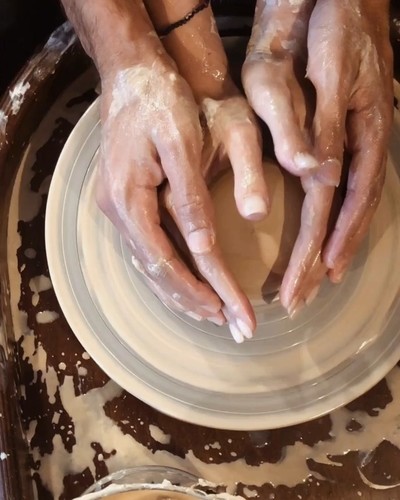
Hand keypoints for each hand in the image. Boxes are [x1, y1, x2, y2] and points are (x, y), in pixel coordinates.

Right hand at [97, 57, 227, 324]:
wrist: (134, 74)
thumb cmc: (162, 100)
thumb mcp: (182, 140)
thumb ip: (191, 195)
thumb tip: (205, 247)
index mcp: (130, 198)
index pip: (170, 261)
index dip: (204, 291)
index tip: (235, 315)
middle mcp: (118, 211)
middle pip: (157, 273)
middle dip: (196, 302)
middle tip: (231, 325)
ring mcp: (119, 209)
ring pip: (149, 267)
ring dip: (181, 294)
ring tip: (213, 314)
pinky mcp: (127, 204)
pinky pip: (146, 252)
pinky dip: (168, 275)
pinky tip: (185, 286)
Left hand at [243, 0, 392, 314]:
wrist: (336, 0)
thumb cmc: (320, 31)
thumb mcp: (309, 72)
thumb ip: (307, 124)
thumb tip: (312, 172)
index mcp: (356, 134)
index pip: (331, 207)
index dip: (318, 248)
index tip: (301, 284)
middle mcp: (366, 145)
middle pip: (346, 217)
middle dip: (322, 261)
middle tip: (299, 300)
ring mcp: (367, 141)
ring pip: (355, 207)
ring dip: (336, 248)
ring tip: (320, 281)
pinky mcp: (358, 135)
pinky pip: (357, 187)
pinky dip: (345, 220)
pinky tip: (333, 237)